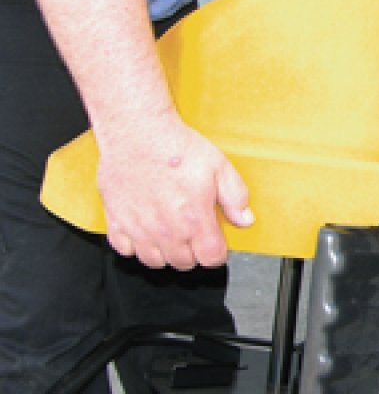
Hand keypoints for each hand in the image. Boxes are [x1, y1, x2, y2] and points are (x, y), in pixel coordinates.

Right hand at [97, 111, 252, 269]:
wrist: (139, 132)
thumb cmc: (176, 147)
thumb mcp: (219, 166)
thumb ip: (235, 197)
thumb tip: (245, 219)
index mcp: (194, 221)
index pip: (211, 258)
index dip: (217, 251)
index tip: (216, 241)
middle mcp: (166, 232)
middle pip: (184, 263)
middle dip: (193, 252)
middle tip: (194, 232)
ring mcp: (138, 229)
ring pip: (154, 261)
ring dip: (166, 252)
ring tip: (172, 232)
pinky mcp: (116, 220)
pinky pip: (124, 249)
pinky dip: (135, 245)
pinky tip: (145, 228)